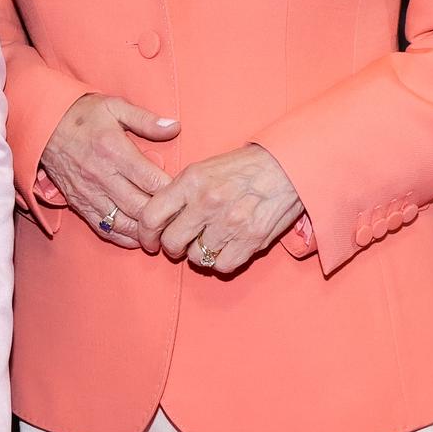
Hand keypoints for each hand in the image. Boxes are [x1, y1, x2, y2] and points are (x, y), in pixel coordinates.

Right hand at [39, 93, 181, 248]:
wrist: (42, 126)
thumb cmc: (82, 114)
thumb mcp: (114, 106)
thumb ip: (146, 120)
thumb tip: (174, 127)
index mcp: (115, 151)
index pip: (152, 182)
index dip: (173, 192)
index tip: (187, 194)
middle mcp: (103, 176)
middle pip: (141, 208)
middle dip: (164, 217)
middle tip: (181, 218)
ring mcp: (89, 193)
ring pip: (124, 223)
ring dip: (145, 232)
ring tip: (163, 232)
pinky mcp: (79, 203)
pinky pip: (103, 228)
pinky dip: (123, 237)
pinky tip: (138, 237)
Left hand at [132, 144, 304, 273]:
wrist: (287, 166)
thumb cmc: (243, 167)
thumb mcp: (203, 168)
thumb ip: (179, 192)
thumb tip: (158, 217)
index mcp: (191, 181)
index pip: (151, 216)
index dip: (146, 234)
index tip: (149, 241)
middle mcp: (207, 202)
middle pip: (172, 242)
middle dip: (171, 248)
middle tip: (178, 245)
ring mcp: (230, 223)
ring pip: (196, 257)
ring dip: (199, 254)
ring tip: (208, 242)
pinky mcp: (251, 239)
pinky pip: (222, 265)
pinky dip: (221, 261)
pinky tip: (225, 248)